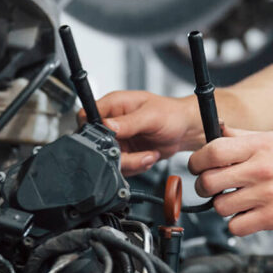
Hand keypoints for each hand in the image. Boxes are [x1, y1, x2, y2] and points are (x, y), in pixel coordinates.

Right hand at [81, 91, 202, 175]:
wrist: (185, 129)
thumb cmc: (172, 114)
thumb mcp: (151, 116)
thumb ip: (129, 122)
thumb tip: (108, 125)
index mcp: (114, 105)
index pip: (87, 116)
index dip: (92, 131)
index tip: (110, 141)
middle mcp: (112, 122)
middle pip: (98, 144)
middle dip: (120, 155)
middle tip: (140, 154)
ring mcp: (118, 139)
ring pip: (109, 159)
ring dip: (131, 163)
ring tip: (149, 154)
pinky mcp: (125, 153)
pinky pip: (120, 167)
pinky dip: (136, 167)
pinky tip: (148, 157)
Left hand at [188, 126, 272, 235]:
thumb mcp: (270, 139)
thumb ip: (240, 136)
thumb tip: (214, 129)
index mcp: (258, 146)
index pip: (212, 152)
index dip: (197, 161)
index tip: (198, 167)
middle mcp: (261, 169)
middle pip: (208, 182)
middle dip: (203, 187)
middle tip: (211, 187)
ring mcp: (266, 195)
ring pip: (219, 206)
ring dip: (222, 206)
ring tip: (235, 200)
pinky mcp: (271, 218)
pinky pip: (235, 226)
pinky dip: (237, 223)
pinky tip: (246, 214)